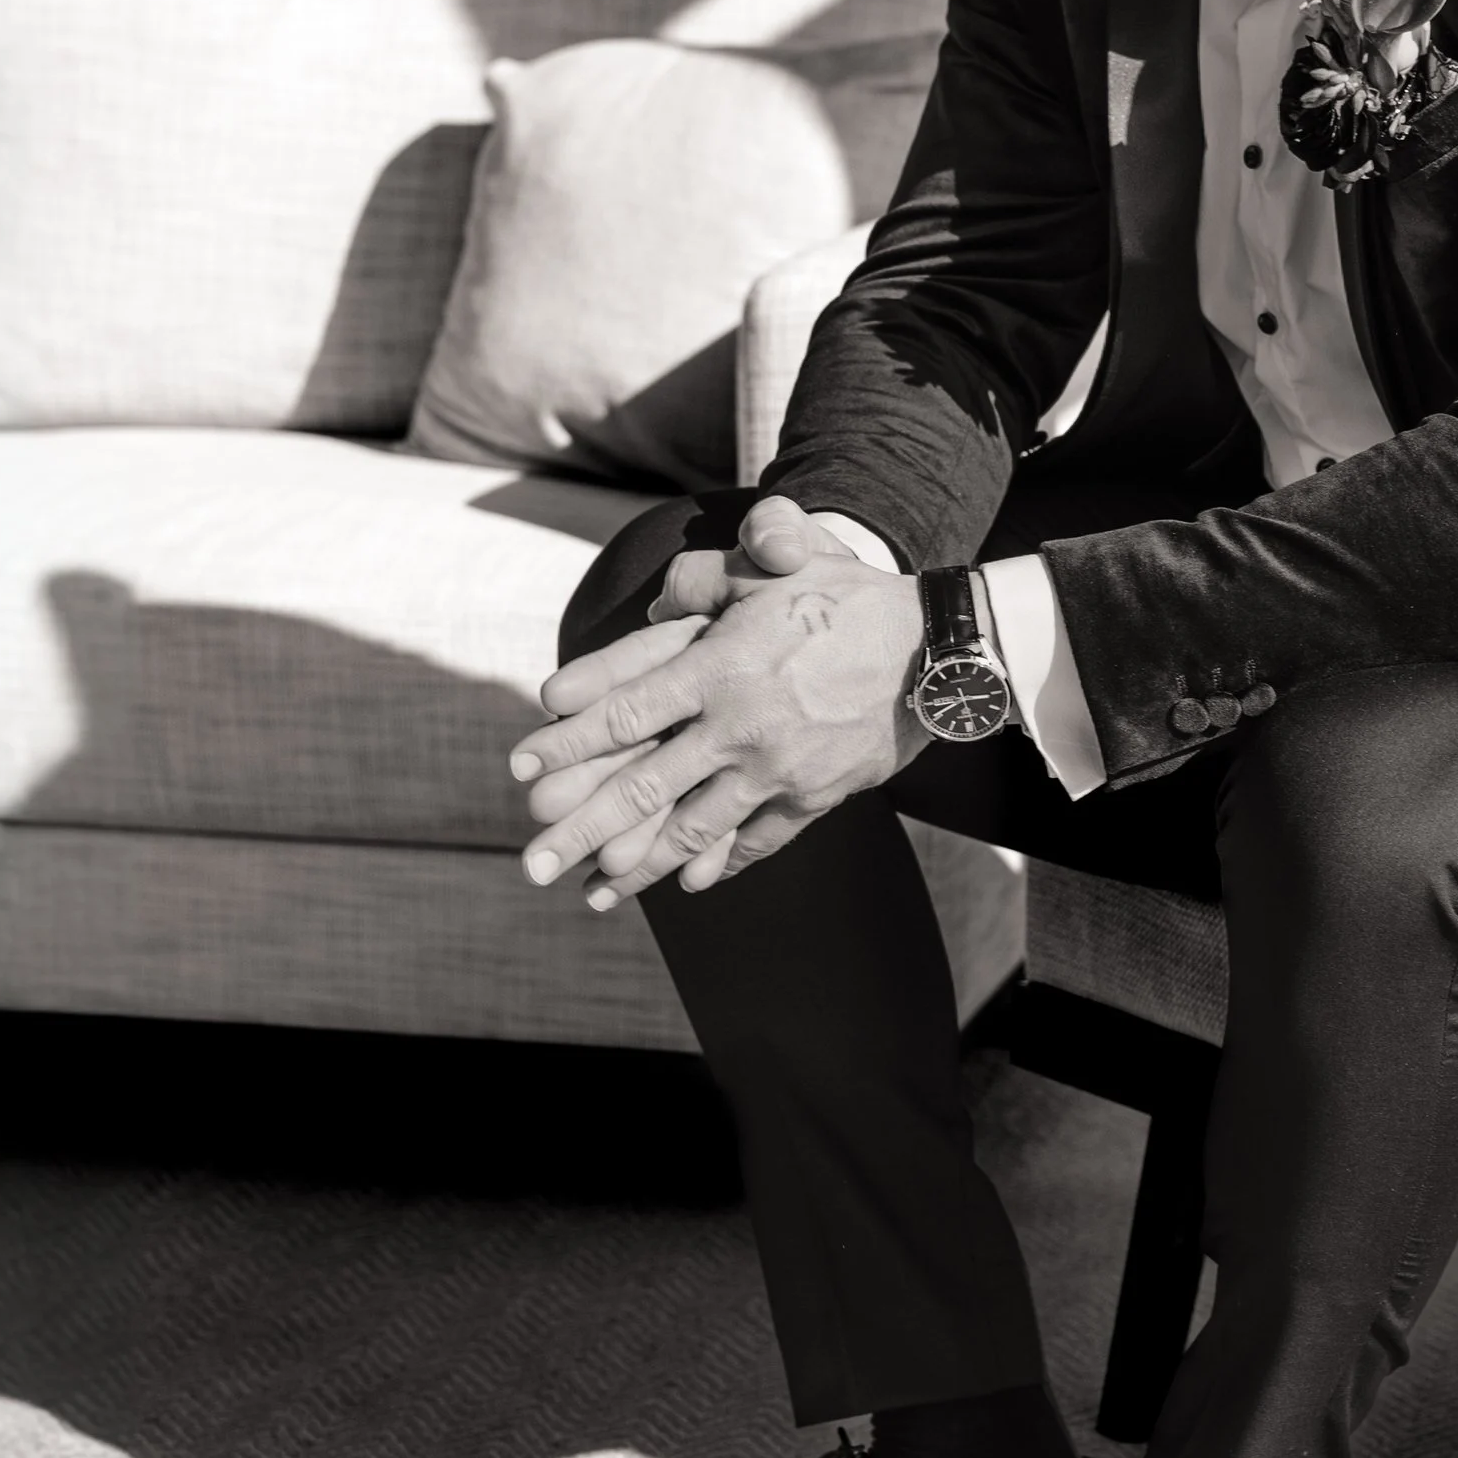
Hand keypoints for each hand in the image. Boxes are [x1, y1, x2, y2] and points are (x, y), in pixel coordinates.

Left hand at [511, 498, 922, 905]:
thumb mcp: (776, 565)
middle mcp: (740, 727)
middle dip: (580, 829)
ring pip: (693, 829)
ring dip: (639, 866)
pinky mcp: (813, 796)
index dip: (568, 741)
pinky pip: (757, 840)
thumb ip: (705, 579)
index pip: (626, 711)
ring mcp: (777, 770)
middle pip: (643, 787)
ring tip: (594, 892)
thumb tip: (654, 601)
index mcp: (721, 667)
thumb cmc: (849, 597)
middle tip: (532, 864)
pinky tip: (689, 883)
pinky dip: (719, 864)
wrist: (938, 650)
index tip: (519, 766)